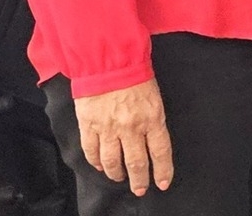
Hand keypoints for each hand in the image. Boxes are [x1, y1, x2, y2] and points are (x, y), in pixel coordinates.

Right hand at [74, 78, 172, 195]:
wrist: (108, 61)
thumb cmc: (135, 75)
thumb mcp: (154, 97)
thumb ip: (153, 120)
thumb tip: (151, 140)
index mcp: (152, 118)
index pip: (160, 152)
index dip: (162, 170)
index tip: (162, 183)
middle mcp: (131, 127)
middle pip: (136, 163)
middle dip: (139, 180)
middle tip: (140, 189)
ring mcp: (108, 128)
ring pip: (112, 161)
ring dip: (116, 174)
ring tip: (119, 178)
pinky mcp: (89, 125)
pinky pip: (91, 151)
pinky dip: (95, 162)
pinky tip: (99, 166)